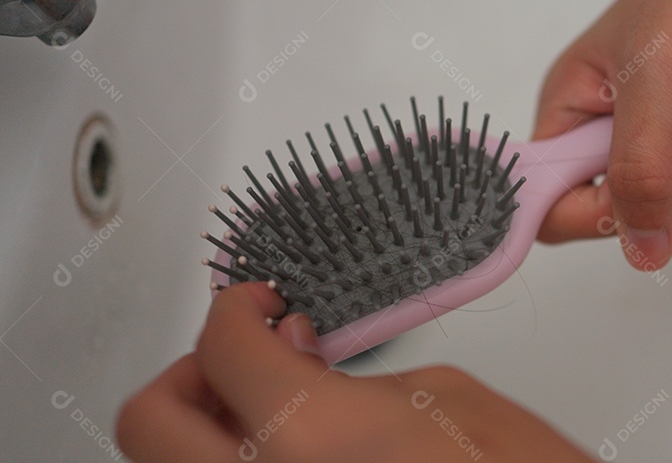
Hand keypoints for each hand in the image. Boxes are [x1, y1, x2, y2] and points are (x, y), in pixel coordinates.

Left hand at [116, 283, 593, 461]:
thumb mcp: (443, 394)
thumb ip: (347, 374)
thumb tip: (293, 359)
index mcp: (309, 437)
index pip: (221, 345)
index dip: (236, 306)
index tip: (258, 302)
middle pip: (150, 420)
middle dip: (191, 373)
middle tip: (241, 356)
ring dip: (207, 425)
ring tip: (261, 403)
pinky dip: (240, 459)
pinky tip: (288, 446)